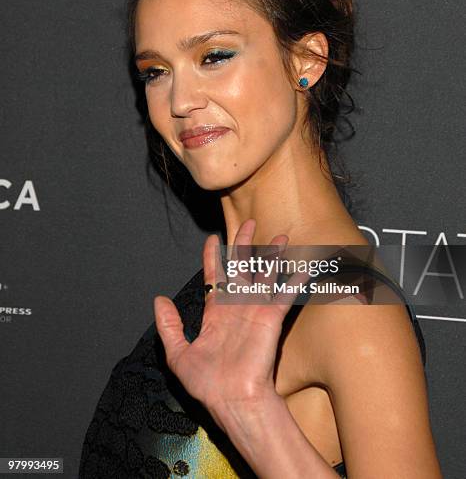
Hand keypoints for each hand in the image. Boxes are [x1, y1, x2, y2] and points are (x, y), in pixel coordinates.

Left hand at [153, 219, 306, 428]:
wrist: (232, 400)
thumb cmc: (207, 383)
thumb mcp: (178, 354)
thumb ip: (169, 326)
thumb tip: (158, 299)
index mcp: (216, 313)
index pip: (215, 277)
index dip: (213, 257)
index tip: (212, 239)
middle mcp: (237, 308)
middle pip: (241, 268)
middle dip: (244, 245)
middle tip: (249, 224)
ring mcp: (255, 311)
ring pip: (264, 276)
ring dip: (272, 256)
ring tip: (280, 237)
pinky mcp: (271, 318)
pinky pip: (284, 295)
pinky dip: (293, 280)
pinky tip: (302, 266)